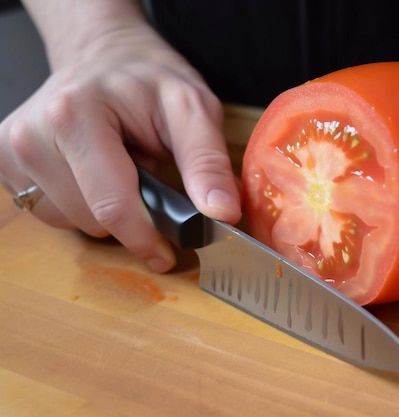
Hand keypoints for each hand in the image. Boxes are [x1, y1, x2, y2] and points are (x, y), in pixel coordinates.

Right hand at [0, 22, 240, 271]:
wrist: (104, 55)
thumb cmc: (149, 81)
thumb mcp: (192, 108)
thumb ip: (207, 161)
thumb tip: (221, 213)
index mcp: (75, 115)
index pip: (112, 206)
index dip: (146, 238)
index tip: (169, 253)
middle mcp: (29, 135)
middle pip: (90, 221)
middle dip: (131, 217)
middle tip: (151, 182)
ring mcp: (12, 150)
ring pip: (70, 223)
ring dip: (106, 211)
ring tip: (122, 171)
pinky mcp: (4, 162)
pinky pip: (51, 213)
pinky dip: (81, 205)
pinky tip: (95, 174)